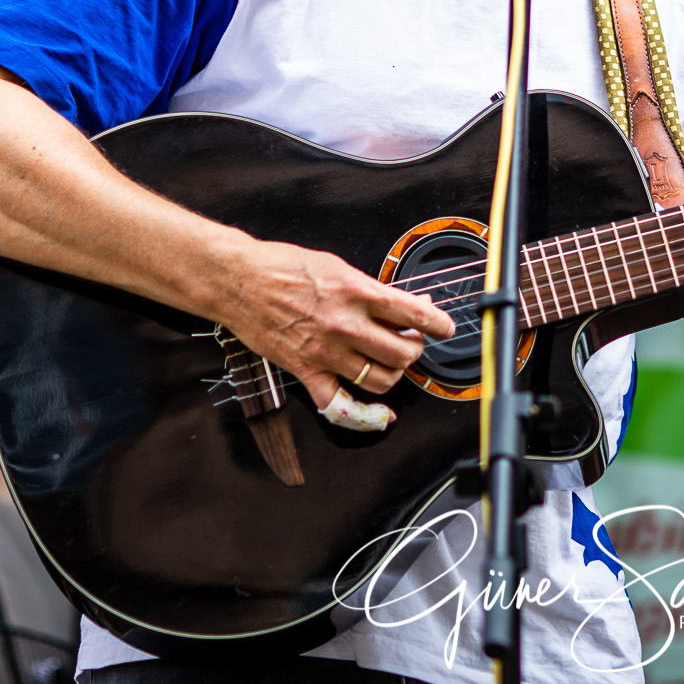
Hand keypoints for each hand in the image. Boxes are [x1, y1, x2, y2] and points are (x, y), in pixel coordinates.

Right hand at [212, 238, 456, 419]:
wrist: (238, 280)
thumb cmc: (283, 266)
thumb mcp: (337, 266)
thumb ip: (371, 289)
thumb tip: (405, 302)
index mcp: (356, 291)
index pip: (413, 313)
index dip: (438, 323)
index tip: (445, 327)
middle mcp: (345, 325)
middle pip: (403, 352)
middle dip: (415, 349)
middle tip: (412, 341)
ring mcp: (326, 352)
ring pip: (381, 379)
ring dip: (394, 374)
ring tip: (392, 363)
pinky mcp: (306, 371)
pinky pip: (340, 406)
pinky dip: (363, 417)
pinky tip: (378, 416)